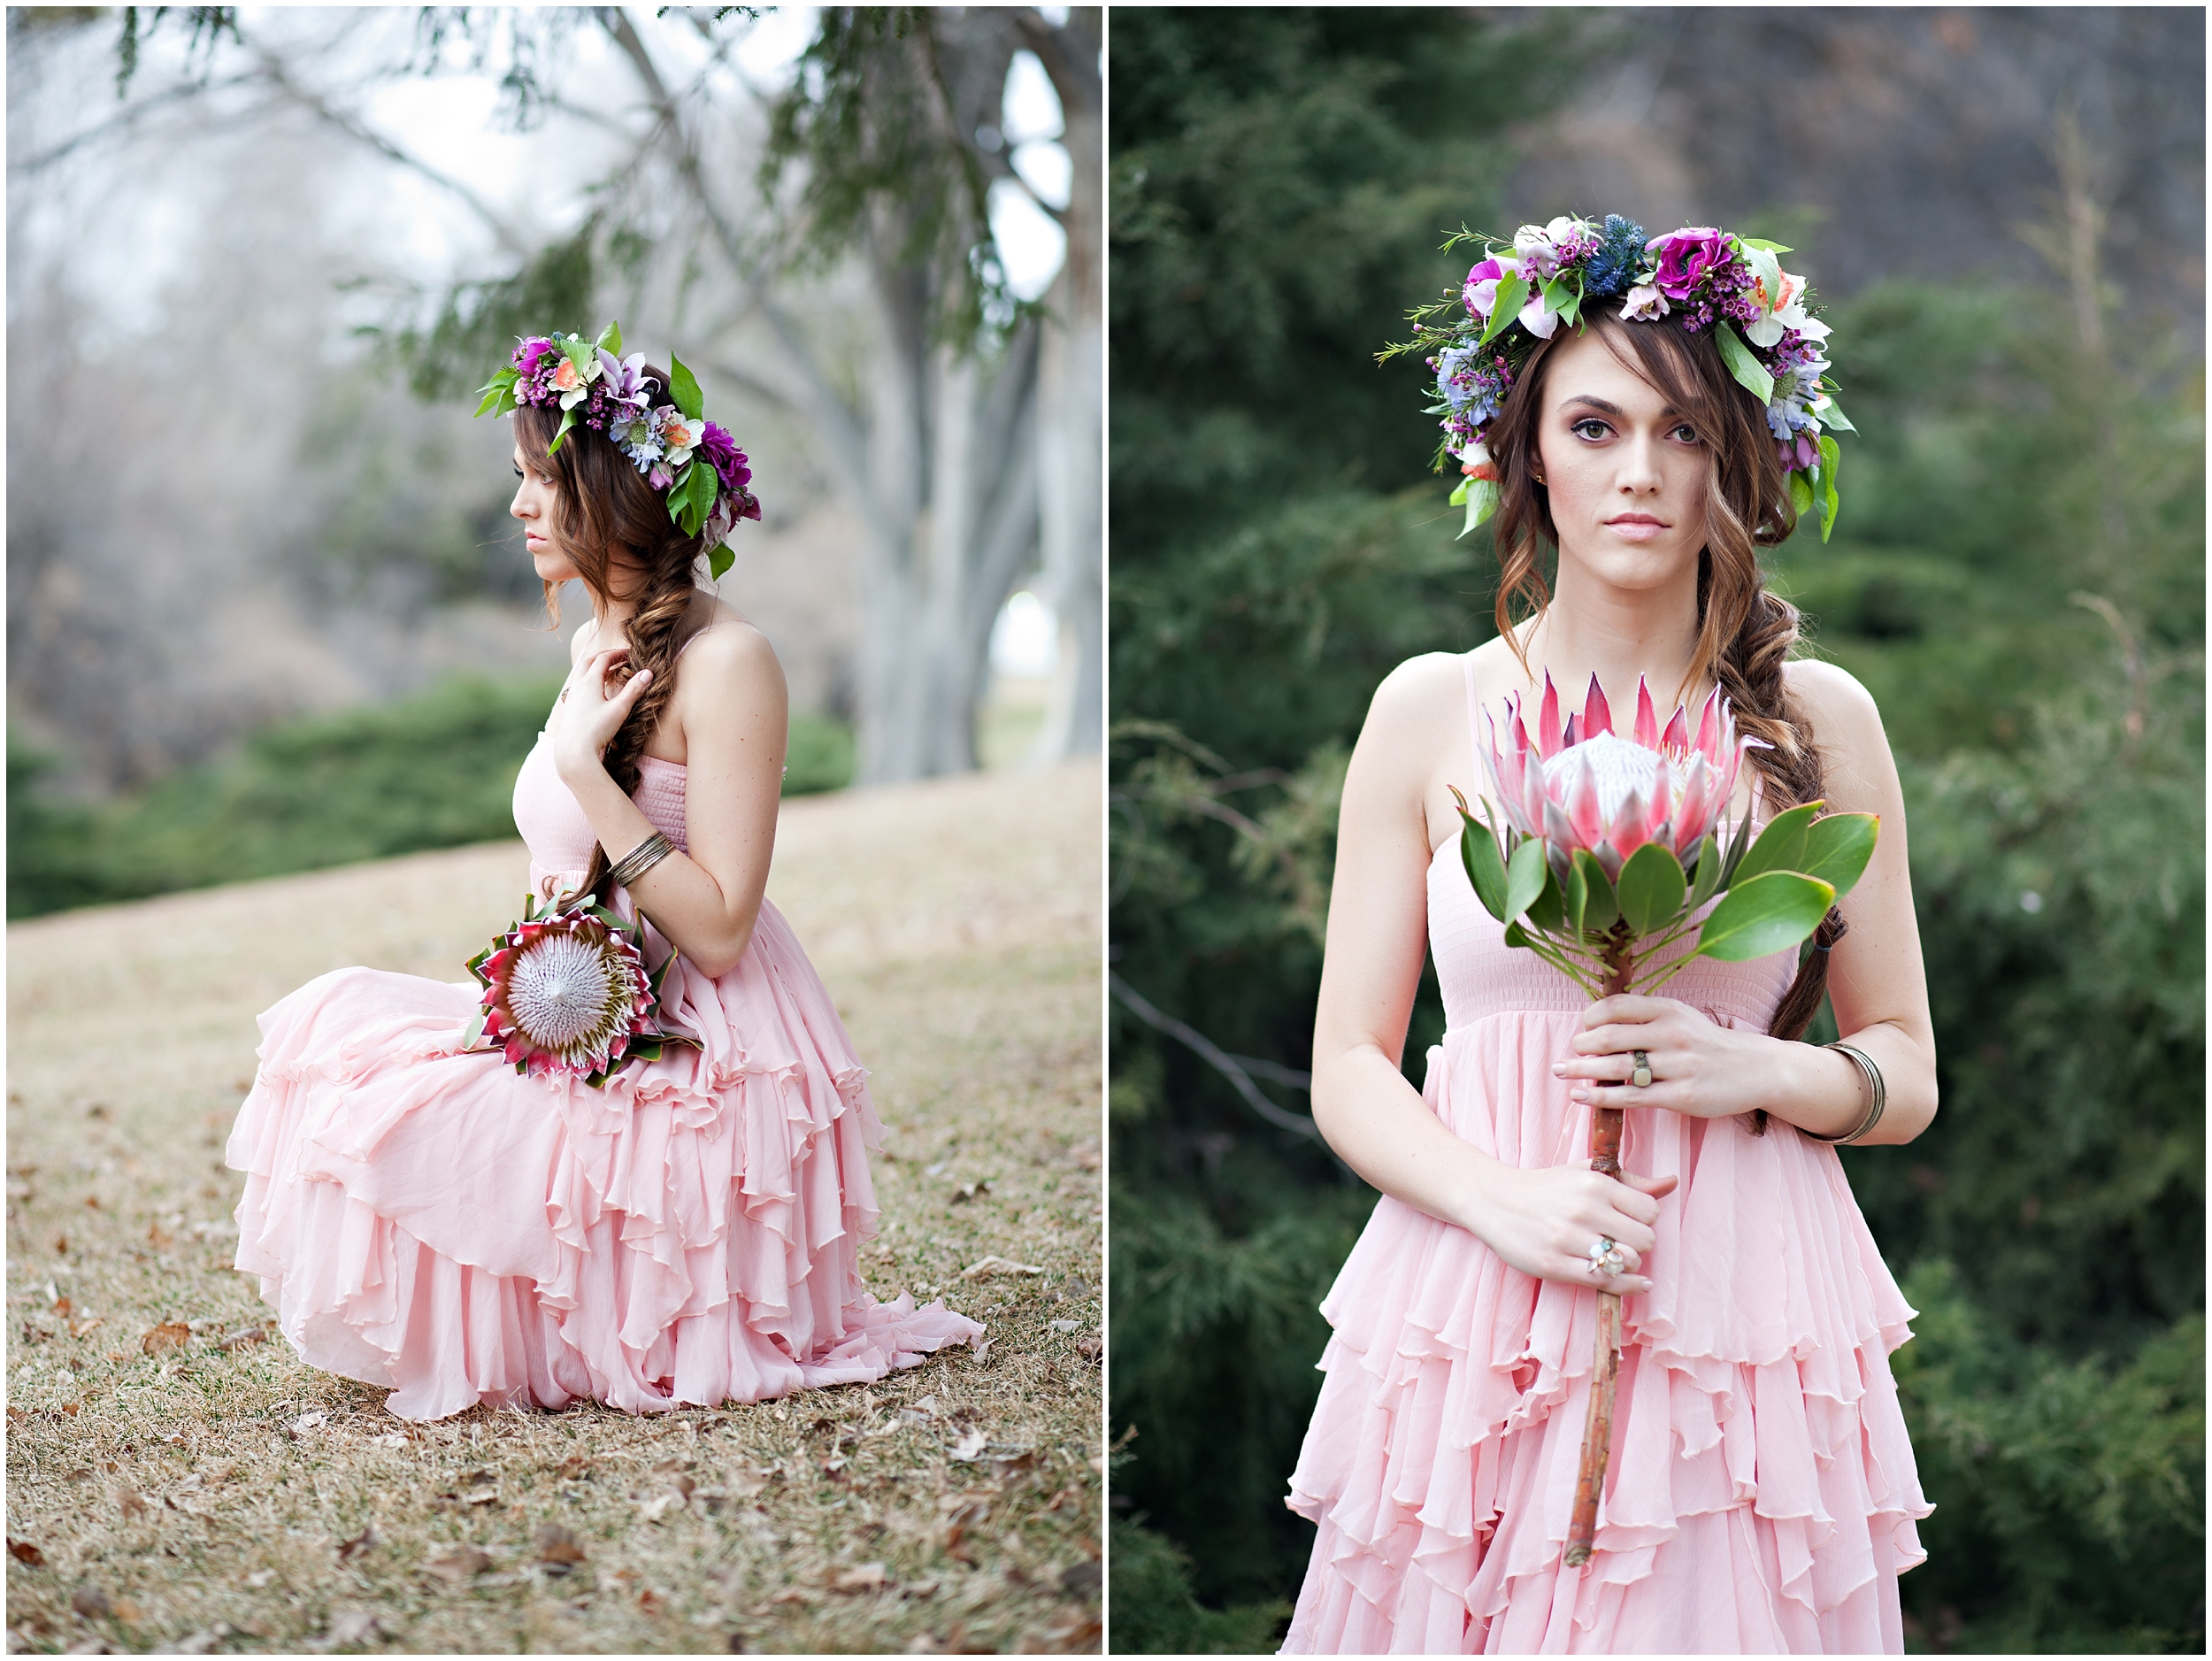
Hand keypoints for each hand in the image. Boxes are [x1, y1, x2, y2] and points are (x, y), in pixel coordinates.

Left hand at [552, 647, 651, 783]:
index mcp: (590, 682)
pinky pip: (576, 687)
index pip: (603, 659)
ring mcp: (570, 697)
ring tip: (605, 672)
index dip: (617, 653)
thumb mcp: (620, 709)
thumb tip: (648, 673)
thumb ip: (634, 690)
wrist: (573, 752)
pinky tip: (592, 693)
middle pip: (588, 662)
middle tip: (617, 658)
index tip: (629, 653)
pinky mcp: (568, 709)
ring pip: (580, 674)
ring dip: (593, 668)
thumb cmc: (597, 730)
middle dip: (603, 657)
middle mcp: (577, 686)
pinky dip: (586, 682)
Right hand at [1463, 1158, 1678, 1292]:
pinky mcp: (1554, 1265)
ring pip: (1627, 1261)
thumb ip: (1630, 1180)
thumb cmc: (1546, 1187)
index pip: (1649, 1211)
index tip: (1630, 1221)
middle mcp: (1583, 1209)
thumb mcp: (1585, 1173)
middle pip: (1644, 1239)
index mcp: (1594, 1183)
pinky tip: (1633, 1283)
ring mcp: (1568, 1239)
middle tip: (1622, 1241)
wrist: (1494, 1200)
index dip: (1645, 1219)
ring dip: (1629, 1264)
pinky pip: (1605, 1282)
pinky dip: (1626, 1286)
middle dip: (1639, 1244)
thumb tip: (1671, 1182)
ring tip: (1615, 1257)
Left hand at [1553, 994, 1770, 1121]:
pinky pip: (1631, 1097)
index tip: (1583, 1027)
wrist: (1754, 1069)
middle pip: (1609, 1037)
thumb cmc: (1706, 1043)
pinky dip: (1599, 1097)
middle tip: (1569, 1053)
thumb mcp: (1680, 1017)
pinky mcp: (1681, 1097)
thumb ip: (1645, 1017)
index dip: (1591, 1017)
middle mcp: (1672, 1034)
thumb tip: (1596, 1024)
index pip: (1616, 1006)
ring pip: (1616, 1068)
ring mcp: (1677, 1067)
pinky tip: (1580, 1096)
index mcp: (1668, 1010)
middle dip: (1581, 1045)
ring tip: (1561, 1072)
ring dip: (1581, 1070)